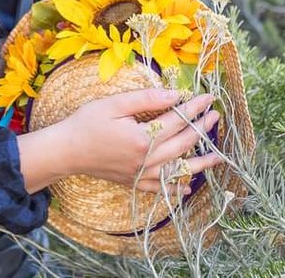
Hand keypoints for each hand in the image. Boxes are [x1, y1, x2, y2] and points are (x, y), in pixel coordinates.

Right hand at [62, 89, 222, 192]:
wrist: (65, 152)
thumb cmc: (87, 123)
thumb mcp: (115, 104)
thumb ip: (147, 99)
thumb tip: (176, 94)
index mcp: (142, 138)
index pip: (176, 120)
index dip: (194, 108)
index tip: (208, 98)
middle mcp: (145, 160)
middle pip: (182, 144)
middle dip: (201, 129)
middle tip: (215, 116)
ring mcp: (140, 174)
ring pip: (178, 170)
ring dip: (200, 163)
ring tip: (219, 157)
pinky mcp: (133, 183)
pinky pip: (160, 189)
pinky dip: (175, 189)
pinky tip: (187, 187)